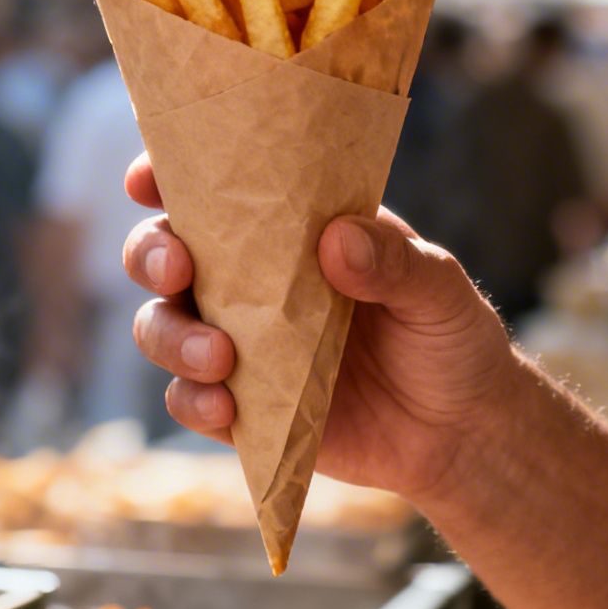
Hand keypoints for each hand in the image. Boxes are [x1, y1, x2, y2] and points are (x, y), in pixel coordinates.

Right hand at [121, 154, 519, 504]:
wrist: (461, 433)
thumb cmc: (450, 337)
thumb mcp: (438, 288)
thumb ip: (394, 261)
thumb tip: (336, 239)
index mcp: (290, 228)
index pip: (214, 188)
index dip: (168, 175)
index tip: (146, 178)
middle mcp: (249, 279)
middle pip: (162, 251)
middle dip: (151, 253)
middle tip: (178, 268)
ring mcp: (239, 342)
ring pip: (161, 325)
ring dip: (171, 336)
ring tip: (219, 358)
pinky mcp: (241, 406)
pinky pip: (188, 399)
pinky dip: (193, 400)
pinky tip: (226, 408)